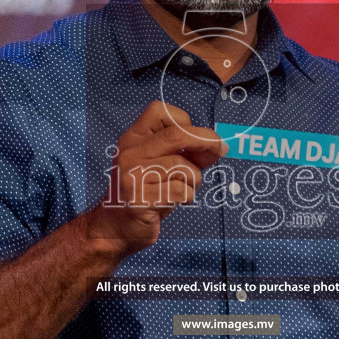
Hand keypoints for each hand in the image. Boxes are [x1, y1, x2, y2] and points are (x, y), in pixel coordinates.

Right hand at [86, 101, 227, 255]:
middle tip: (221, 149)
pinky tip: (175, 202)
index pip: (159, 111)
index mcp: (132, 139)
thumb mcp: (161, 166)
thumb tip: (217, 146)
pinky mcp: (140, 199)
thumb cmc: (145, 193)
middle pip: (177, 134)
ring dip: (195, 180)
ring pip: (184, 167)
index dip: (185, 120)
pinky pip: (181, 191)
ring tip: (183, 190)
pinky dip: (187, 197)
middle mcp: (129, 153)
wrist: (116, 227)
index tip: (196, 137)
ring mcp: (132, 175)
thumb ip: (187, 153)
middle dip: (206, 140)